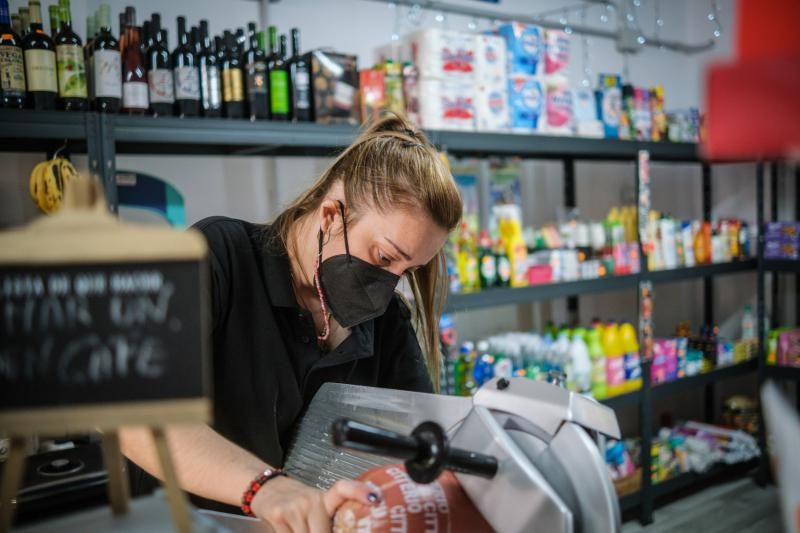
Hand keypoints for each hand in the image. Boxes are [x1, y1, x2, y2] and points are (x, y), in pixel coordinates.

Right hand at [251, 475, 379, 532]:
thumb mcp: (316, 506)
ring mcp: (294, 508)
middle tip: (324, 531)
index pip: (344, 489)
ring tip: (305, 529)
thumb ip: (329, 519)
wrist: (266, 489)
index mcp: (325, 498)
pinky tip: (292, 531)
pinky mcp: (279, 516)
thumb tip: (349, 529)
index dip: (359, 492)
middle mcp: (311, 500)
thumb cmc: (297, 503)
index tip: (373, 498)